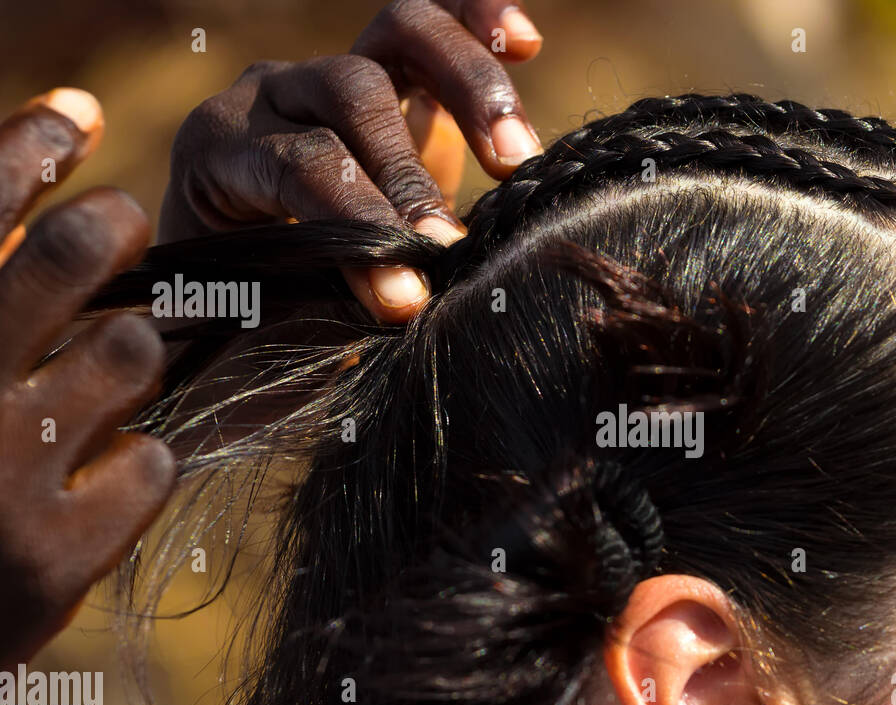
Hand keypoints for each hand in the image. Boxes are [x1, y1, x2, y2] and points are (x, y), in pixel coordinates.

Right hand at [0, 89, 174, 665]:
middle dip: (117, 228)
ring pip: (135, 353)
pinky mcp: (57, 558)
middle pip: (77, 255)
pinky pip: (152, 461)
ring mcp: (0, 480)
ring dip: (129, 357)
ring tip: (93, 385)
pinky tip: (94, 482)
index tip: (77, 119)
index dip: (28, 149)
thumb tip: (70, 126)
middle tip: (124, 231)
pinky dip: (134, 463)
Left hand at [161, 0, 544, 322]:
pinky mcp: (395, 80)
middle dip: (409, 174)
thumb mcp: (266, 330)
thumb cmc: (252, 322)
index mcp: (220, 153)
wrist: (247, 300)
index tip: (406, 298)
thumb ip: (320, 316)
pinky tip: (523, 40)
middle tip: (453, 248)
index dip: (358, 225)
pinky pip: (435, 22)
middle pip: (350, 91)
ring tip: (516, 158)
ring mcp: (335, 78)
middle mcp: (273, 97)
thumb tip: (405, 300)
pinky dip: (478, 19)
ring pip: (402, 32)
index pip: (298, 164)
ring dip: (469, 89)